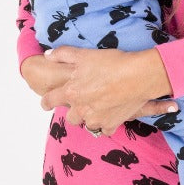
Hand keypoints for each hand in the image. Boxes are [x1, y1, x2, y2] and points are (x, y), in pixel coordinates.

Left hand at [34, 46, 177, 135]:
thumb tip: (47, 56)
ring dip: (90, 118)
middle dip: (75, 111)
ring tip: (100, 108)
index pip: (50, 100)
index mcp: (71, 92)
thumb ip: (63, 55)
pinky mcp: (111, 124)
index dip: (46, 102)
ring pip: (87, 124)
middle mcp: (81, 109)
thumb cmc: (111, 63)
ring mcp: (96, 119)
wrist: (138, 76)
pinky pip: (104, 130)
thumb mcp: (84, 54)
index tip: (45, 104)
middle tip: (84, 102)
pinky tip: (112, 115)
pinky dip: (106, 124)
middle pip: (70, 117)